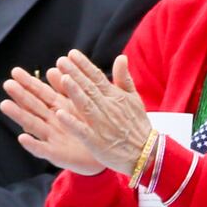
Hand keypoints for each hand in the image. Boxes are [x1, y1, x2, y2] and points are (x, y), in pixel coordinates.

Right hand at [1, 67, 104, 174]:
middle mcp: (50, 122)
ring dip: (19, 115)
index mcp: (58, 108)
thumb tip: (52, 70)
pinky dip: (32, 144)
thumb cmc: (90, 127)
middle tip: (8, 84)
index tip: (15, 71)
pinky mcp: (55, 154)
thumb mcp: (80, 106)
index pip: (41, 93)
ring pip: (33, 125)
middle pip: (33, 106)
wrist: (105, 153)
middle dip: (20, 95)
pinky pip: (42, 150)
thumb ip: (67, 90)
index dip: (29, 83)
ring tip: (5, 105)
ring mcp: (51, 138)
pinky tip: (22, 138)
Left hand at [51, 51, 153, 174]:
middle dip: (75, 74)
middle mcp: (108, 109)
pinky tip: (60, 115)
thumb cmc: (138, 125)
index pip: (97, 78)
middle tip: (61, 61)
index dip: (84, 66)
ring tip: (63, 79)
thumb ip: (124, 79)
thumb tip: (121, 57)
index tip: (71, 54)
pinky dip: (72, 123)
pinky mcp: (97, 142)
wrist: (146, 153)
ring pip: (86, 106)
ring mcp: (102, 125)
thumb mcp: (135, 99)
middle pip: (89, 89)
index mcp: (115, 97)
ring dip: (75, 93)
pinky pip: (83, 131)